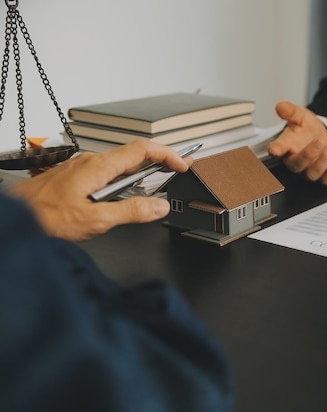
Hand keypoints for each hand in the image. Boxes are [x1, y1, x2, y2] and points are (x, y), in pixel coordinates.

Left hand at [9, 139, 192, 240]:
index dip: (167, 154)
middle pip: (134, 154)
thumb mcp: (95, 219)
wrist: (14, 216)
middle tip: (179, 169)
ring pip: (121, 164)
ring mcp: (83, 168)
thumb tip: (159, 206)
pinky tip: (128, 192)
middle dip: (160, 160)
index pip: (142, 149)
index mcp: (99, 167)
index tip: (183, 164)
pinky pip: (109, 172)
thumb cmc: (44, 216)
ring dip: (144, 171)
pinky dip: (127, 178)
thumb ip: (131, 211)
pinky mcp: (77, 177)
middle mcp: (92, 162)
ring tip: (160, 179)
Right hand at [268, 101, 326, 184]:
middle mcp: (295, 161)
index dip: (275, 150)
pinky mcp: (321, 176)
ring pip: (313, 174)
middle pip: (296, 165)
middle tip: (319, 142)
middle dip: (308, 154)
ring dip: (325, 159)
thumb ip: (290, 111)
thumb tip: (281, 106)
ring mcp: (308, 170)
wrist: (322, 136)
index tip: (274, 149)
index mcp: (286, 146)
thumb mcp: (300, 116)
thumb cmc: (307, 129)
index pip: (277, 149)